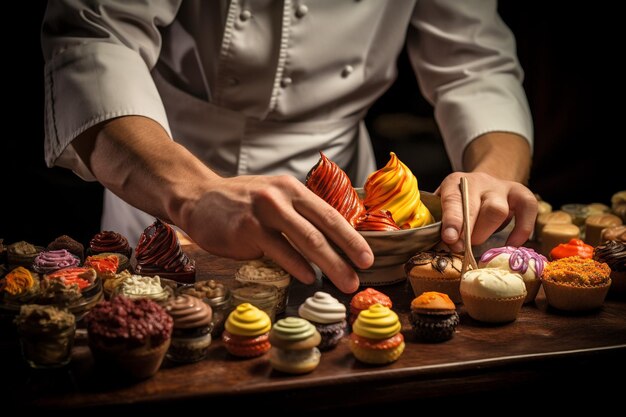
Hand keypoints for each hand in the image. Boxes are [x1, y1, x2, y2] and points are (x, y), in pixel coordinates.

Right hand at [177, 175, 373, 292]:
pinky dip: (297, 266)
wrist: (198, 198)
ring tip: (345, 282)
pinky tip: (310, 277)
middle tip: (362, 275)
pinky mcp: (247, 229)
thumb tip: (329, 244)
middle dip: (348, 253)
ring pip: (306, 240)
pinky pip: (279, 250)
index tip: (367, 257)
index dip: (351, 236)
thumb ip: (297, 215)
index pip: (329, 213)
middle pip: (323, 227)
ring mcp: (264, 212)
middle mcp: (281, 196)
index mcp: (292, 189)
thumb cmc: (241, 204)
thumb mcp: (273, 198)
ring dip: (330, 264)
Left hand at [436, 171, 537, 251]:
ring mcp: (501, 187)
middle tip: (461, 248)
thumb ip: (441, 223)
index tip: (450, 239)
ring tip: (476, 244)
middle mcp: (479, 182)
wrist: (480, 184)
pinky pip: (528, 208)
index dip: (453, 221)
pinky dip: (522, 230)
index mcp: (455, 183)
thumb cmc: (457, 203)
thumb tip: (446, 245)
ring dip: (486, 233)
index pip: (454, 200)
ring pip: (499, 209)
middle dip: (470, 232)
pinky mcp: (520, 194)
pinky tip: (511, 244)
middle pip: (478, 205)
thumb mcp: (442, 207)